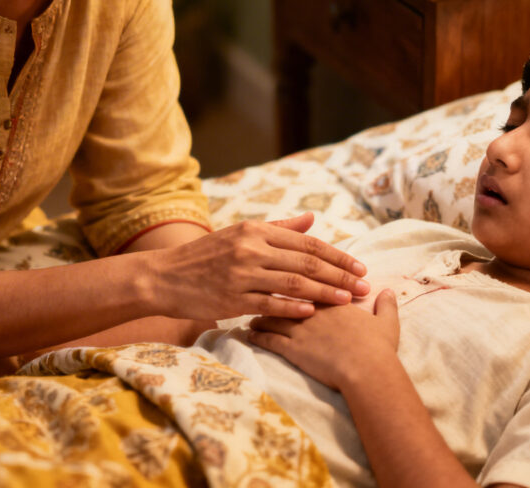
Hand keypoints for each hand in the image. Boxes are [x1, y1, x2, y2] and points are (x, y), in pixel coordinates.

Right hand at [145, 213, 369, 320]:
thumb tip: (312, 218)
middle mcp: (252, 249)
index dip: (337, 255)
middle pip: (306, 262)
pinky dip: (293, 307)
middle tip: (364, 286)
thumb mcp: (242, 233)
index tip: (360, 266)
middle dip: (340, 275)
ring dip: (325, 293)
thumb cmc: (207, 256)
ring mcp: (242, 274)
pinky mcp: (232, 298)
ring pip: (293, 283)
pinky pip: (270, 304)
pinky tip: (313, 312)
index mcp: (257, 231)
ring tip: (348, 300)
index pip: (307, 243)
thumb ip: (279, 227)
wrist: (164, 277)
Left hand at [247, 288, 399, 389]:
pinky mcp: (293, 349)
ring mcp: (300, 329)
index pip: (310, 282)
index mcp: (333, 300)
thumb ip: (386, 305)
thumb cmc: (378, 347)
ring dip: (260, 313)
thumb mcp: (387, 323)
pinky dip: (257, 336)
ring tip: (251, 312)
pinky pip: (269, 339)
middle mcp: (313, 310)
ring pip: (273, 315)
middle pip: (286, 294)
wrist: (366, 369)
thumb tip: (388, 291)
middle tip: (260, 286)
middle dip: (272, 290)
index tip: (286, 273)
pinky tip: (249, 335)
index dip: (297, 278)